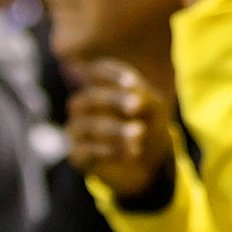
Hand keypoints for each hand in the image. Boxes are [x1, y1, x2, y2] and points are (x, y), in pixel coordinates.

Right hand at [65, 60, 172, 198]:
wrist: (149, 160)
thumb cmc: (149, 123)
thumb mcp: (154, 108)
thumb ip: (144, 98)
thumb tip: (134, 98)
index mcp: (102, 87)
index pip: (98, 72)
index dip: (110, 75)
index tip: (132, 83)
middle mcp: (84, 106)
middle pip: (90, 98)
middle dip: (114, 100)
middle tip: (136, 106)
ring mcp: (78, 131)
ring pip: (88, 126)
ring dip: (116, 130)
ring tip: (140, 133)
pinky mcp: (78, 156)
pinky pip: (87, 151)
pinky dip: (111, 151)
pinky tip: (132, 152)